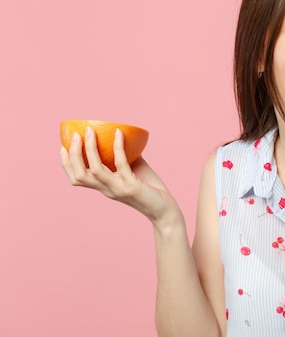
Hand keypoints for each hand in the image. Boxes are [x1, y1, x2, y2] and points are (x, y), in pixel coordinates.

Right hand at [60, 127, 178, 225]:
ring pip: (95, 170)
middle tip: (76, 136)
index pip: (77, 179)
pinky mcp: (132, 186)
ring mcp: (118, 189)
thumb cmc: (151, 188)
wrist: (165, 209)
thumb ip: (125, 156)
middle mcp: (107, 190)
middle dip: (73, 155)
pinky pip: (121, 164)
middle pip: (80, 175)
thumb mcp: (134, 169)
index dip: (66, 164)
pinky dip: (118, 147)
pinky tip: (119, 133)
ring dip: (90, 149)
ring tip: (90, 132)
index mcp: (104, 188)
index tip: (62, 147)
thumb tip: (119, 134)